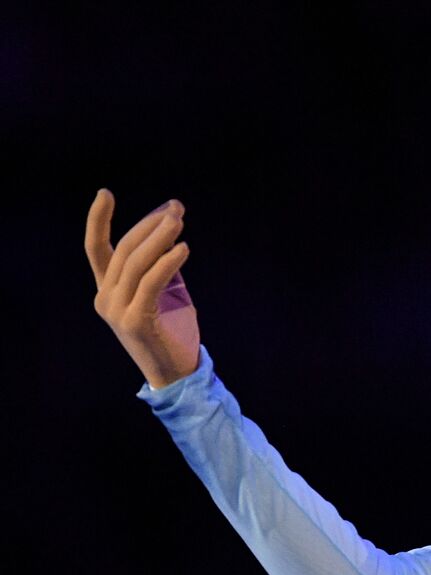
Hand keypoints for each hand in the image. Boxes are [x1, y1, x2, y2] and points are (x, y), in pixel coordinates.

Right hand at [86, 189, 197, 389]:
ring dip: (160, 238)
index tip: (105, 193)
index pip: (96, 249)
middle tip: (175, 208)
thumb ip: (161, 265)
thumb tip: (169, 232)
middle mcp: (105, 298)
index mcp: (107, 289)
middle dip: (150, 225)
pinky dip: (167, 263)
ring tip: (179, 220)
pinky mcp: (135, 321)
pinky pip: (150, 284)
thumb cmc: (173, 331)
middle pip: (124, 250)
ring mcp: (116, 310)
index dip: (97, 220)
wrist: (179, 373)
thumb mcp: (165, 292)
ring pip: (136, 263)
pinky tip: (183, 249)